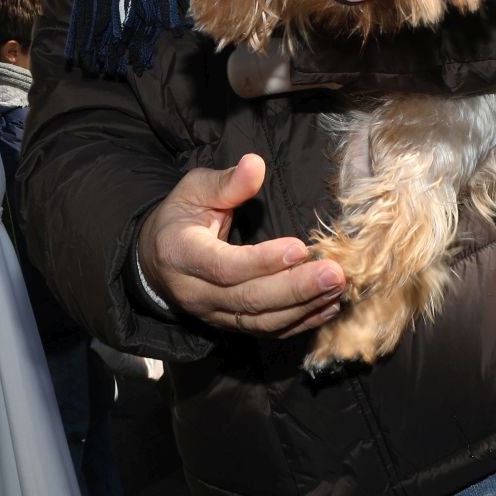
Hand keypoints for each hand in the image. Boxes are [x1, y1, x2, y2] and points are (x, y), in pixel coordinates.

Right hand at [136, 153, 342, 336]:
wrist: (158, 259)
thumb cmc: (181, 217)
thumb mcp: (194, 190)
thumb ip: (227, 182)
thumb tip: (256, 165)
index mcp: (182, 254)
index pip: (223, 266)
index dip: (262, 261)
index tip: (299, 248)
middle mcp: (196, 293)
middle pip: (249, 299)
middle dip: (295, 289)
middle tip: (334, 274)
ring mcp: (213, 315)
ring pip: (261, 321)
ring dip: (304, 307)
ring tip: (338, 288)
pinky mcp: (230, 326)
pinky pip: (268, 331)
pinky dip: (300, 323)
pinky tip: (327, 307)